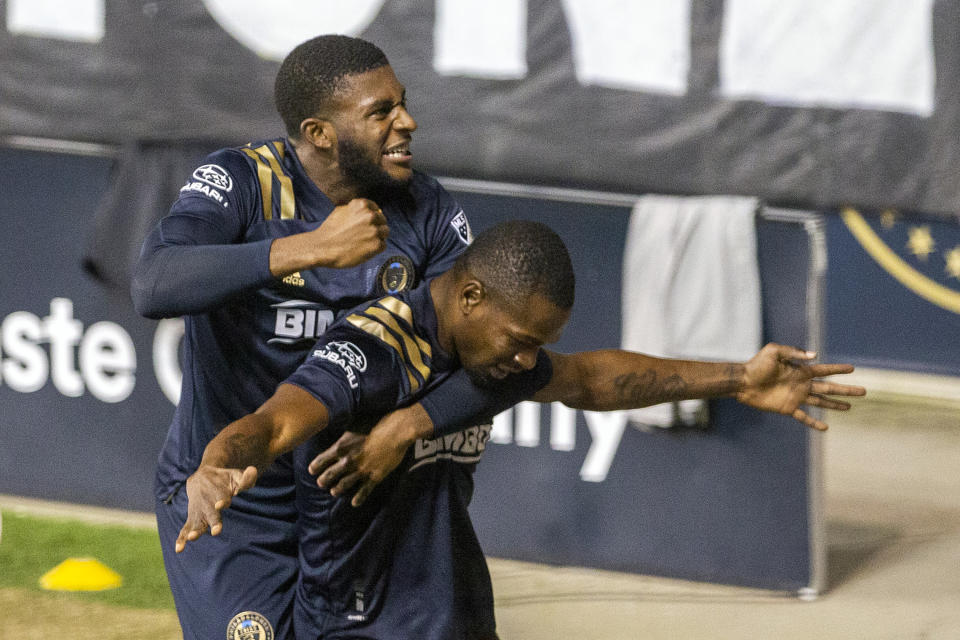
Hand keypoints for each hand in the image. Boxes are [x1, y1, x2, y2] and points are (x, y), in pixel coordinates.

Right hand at [174, 465, 257, 551]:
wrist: (201, 477)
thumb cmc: (224, 479)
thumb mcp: (236, 476)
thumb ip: (246, 478)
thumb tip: (253, 470)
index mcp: (220, 493)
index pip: (222, 498)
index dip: (222, 501)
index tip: (221, 504)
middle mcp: (208, 504)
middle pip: (211, 514)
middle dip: (214, 522)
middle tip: (216, 532)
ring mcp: (199, 512)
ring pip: (197, 522)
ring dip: (195, 531)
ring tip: (192, 538)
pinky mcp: (192, 518)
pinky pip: (185, 529)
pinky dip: (181, 538)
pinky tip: (178, 550)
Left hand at [308, 405, 430, 505]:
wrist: (396, 432)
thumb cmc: (377, 424)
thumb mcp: (355, 426)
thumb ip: (345, 435)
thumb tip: (337, 435)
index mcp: (342, 446)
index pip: (323, 459)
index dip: (316, 466)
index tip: (312, 470)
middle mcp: (348, 461)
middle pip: (331, 474)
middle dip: (324, 480)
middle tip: (320, 483)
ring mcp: (361, 470)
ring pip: (344, 484)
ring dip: (337, 489)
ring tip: (333, 492)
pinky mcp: (374, 477)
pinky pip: (364, 491)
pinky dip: (358, 498)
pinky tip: (354, 503)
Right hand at [312, 199, 388, 267]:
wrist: (322, 247)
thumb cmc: (330, 230)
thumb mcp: (341, 210)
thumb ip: (356, 209)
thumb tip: (370, 210)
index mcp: (362, 205)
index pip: (376, 210)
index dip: (372, 218)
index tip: (367, 225)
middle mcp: (370, 215)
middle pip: (382, 221)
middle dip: (376, 227)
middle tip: (365, 236)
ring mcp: (374, 230)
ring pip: (384, 232)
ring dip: (377, 238)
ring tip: (364, 243)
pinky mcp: (376, 245)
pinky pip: (383, 245)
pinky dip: (375, 249)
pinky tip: (364, 250)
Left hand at [736, 343, 865, 430]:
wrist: (743, 382)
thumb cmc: (756, 365)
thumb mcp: (774, 352)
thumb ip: (793, 352)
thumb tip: (815, 356)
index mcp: (800, 370)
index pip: (824, 370)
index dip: (838, 369)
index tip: (852, 369)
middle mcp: (802, 384)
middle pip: (829, 387)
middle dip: (846, 389)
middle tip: (863, 391)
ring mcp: (796, 397)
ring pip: (821, 402)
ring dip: (836, 405)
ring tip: (850, 407)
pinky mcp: (788, 408)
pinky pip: (804, 417)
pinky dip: (815, 423)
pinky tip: (825, 428)